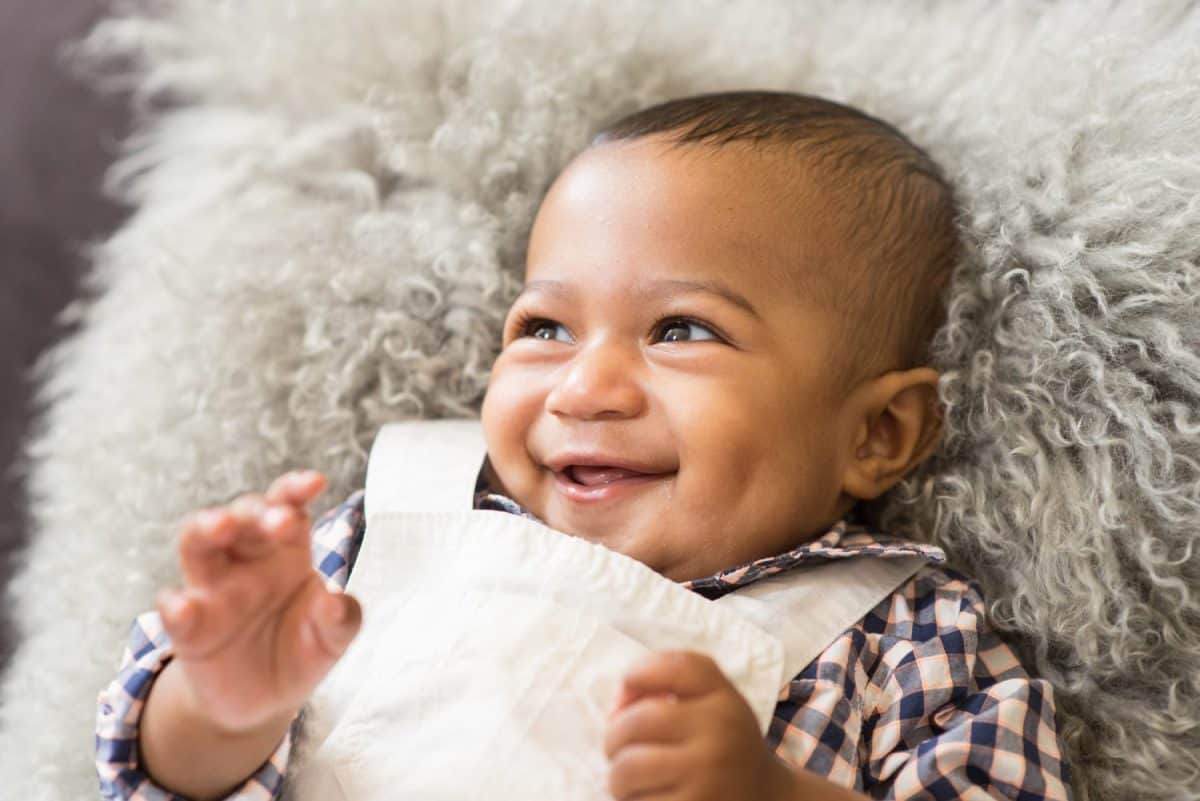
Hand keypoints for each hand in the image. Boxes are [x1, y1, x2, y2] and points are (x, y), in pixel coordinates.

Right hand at [156, 470, 361, 733]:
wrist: (266, 700)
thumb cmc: (302, 649)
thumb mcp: (332, 637)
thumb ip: (341, 619)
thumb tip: (337, 602)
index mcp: (287, 549)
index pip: (287, 506)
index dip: (296, 489)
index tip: (315, 482)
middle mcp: (247, 559)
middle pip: (241, 516)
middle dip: (255, 510)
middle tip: (276, 518)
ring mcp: (213, 589)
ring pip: (198, 544)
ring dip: (206, 528)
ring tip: (221, 526)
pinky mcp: (190, 629)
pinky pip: (176, 610)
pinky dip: (175, 605)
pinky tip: (184, 606)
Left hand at [604, 651, 799, 800]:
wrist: (768, 798)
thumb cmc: (725, 742)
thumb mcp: (715, 699)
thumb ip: (669, 680)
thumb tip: (617, 708)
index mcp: (723, 699)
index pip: (672, 667)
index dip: (636, 674)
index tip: (627, 696)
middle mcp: (720, 734)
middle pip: (634, 723)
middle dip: (613, 737)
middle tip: (620, 748)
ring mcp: (707, 777)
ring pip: (626, 769)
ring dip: (618, 776)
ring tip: (633, 778)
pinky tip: (650, 798)